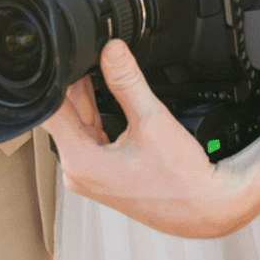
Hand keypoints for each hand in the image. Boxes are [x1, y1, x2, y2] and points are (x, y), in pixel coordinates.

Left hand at [43, 40, 259, 237]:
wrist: (207, 209)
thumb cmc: (182, 179)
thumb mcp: (152, 119)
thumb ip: (127, 81)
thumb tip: (111, 51)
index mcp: (80, 162)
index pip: (51, 109)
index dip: (59, 80)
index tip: (71, 58)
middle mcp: (78, 173)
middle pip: (63, 117)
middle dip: (75, 87)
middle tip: (91, 58)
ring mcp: (90, 177)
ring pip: (77, 127)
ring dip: (87, 101)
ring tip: (101, 73)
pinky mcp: (104, 177)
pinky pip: (91, 140)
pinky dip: (97, 118)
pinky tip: (110, 101)